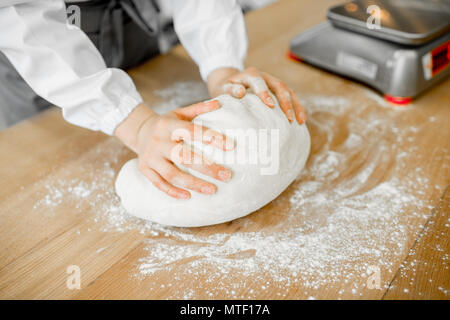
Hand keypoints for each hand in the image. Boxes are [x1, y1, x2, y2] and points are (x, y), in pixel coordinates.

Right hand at [114, 102, 232, 198]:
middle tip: (227, 176)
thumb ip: (198, 108)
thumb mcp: (179, 113)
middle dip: (207, 168)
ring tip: (213, 189)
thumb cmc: (166, 124)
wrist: (139, 131)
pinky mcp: (144, 170)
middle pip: (184, 157)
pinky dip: (174, 192)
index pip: (192, 131)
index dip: (210, 138)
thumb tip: (220, 103)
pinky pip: (159, 184)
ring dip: (193, 184)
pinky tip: (189, 196)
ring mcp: (150, 157)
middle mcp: (158, 141)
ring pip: (172, 174)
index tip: (230, 147)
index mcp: (168, 125)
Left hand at [207, 67, 306, 123]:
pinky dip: (297, 107)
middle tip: (288, 118)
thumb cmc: (227, 89)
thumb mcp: (224, 88)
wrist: (231, 83)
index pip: (260, 82)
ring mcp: (274, 82)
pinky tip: (301, 120)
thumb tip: (241, 93)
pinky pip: (292, 96)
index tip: (270, 106)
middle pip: (279, 86)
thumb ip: (231, 89)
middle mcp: (265, 76)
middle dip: (286, 102)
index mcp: (251, 74)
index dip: (265, 93)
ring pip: (289, 91)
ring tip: (300, 121)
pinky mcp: (279, 90)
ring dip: (296, 106)